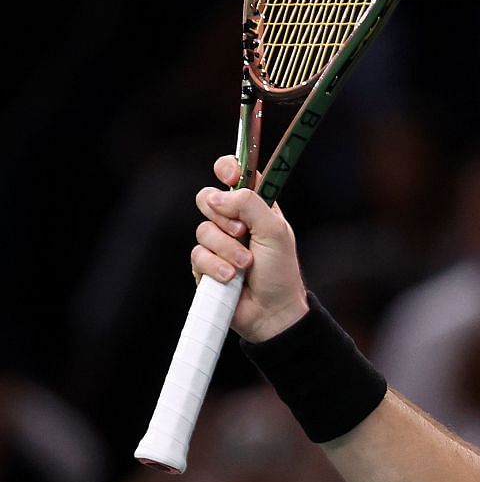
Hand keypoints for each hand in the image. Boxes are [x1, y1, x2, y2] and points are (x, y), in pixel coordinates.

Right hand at [191, 155, 308, 341]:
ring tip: (245, 265)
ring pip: (203, 230)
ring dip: (226, 249)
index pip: (236, 177)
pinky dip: (215, 266)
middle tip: (242, 231)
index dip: (227, 169)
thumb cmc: (280, 271)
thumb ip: (250, 205)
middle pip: (207, 198)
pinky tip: (230, 277)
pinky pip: (197, 255)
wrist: (271, 312)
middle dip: (222, 216)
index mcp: (256, 209)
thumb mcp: (274, 231)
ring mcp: (218, 244)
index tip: (227, 173)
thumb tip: (218, 195)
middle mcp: (235, 222)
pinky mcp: (204, 265)